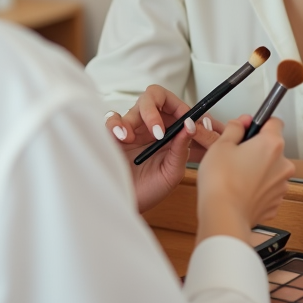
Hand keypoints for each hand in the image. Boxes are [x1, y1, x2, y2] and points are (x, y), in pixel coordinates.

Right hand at [104, 85, 221, 212]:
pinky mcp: (112, 135)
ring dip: (137, 119)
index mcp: (168, 132)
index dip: (182, 108)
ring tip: (135, 138)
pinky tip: (122, 137)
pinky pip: (112, 119)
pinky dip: (116, 124)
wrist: (128, 205)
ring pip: (134, 107)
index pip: (176, 105)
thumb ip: (181, 148)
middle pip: (153, 97)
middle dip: (155, 109)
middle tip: (157, 132)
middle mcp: (149, 126)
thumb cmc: (151, 189)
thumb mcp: (172, 171)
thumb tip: (191, 125)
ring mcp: (131, 129)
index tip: (187, 123)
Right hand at [195, 115, 293, 245]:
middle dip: (256, 148)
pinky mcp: (275, 202)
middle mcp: (283, 164)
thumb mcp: (221, 145)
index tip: (246, 128)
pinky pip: (267, 188)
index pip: (274, 121)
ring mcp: (281, 185)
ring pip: (271, 169)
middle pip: (272, 147)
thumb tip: (241, 123)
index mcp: (272, 144)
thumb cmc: (221, 182)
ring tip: (236, 175)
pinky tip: (241, 189)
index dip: (258, 123)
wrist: (224, 215)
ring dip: (258, 169)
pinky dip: (257, 187)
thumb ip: (234, 128)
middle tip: (235, 154)